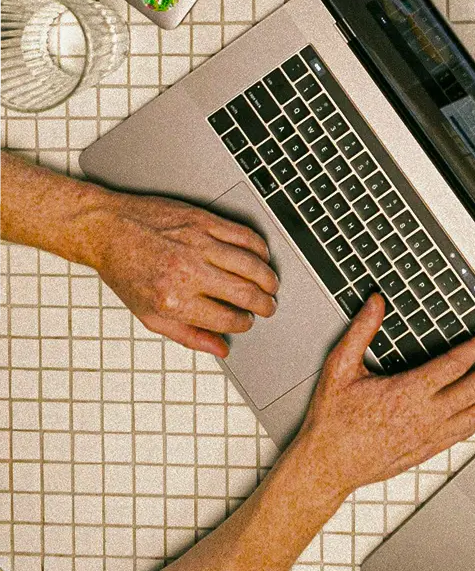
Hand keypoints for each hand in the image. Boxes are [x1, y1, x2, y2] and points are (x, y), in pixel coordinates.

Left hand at [83, 189, 278, 356]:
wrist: (108, 229)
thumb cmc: (125, 270)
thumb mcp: (148, 314)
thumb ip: (187, 335)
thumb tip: (220, 349)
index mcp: (174, 300)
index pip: (226, 319)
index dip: (243, 324)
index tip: (247, 322)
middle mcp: (189, 272)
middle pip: (245, 293)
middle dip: (264, 304)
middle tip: (268, 306)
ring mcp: (198, 244)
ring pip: (251, 264)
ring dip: (267, 278)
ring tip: (270, 285)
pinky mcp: (203, 221)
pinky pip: (243, 235)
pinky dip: (259, 247)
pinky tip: (262, 256)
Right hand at [294, 294, 474, 496]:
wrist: (328, 465)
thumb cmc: (333, 421)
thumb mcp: (340, 368)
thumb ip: (361, 332)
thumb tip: (376, 304)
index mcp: (408, 393)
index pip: (453, 366)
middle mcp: (425, 416)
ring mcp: (429, 436)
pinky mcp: (427, 450)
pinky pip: (464, 433)